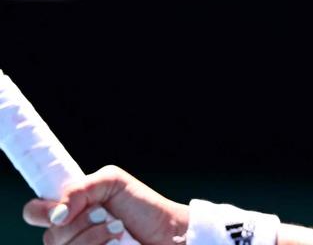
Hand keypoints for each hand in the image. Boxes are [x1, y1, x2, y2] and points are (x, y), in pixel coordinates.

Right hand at [21, 165, 187, 244]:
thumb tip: (57, 214)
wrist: (170, 232)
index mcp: (68, 211)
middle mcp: (68, 235)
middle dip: (81, 224)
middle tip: (106, 215)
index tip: (65, 211)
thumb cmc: (143, 207)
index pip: (33, 212)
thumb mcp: (113, 182)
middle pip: (50, 237)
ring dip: (94, 238)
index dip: (43, 212)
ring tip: (119, 230)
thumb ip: (80, 188)